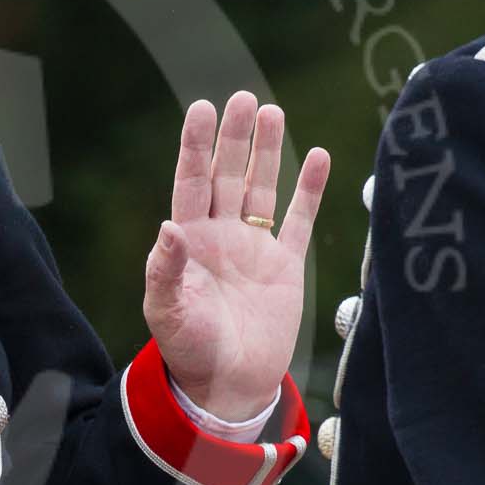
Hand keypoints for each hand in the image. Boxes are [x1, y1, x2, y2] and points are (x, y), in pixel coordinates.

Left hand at [145, 92, 329, 422]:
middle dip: (234, 138)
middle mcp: (220, 236)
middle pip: (227, 175)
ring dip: (267, 152)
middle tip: (242, 98)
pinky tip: (318, 156)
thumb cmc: (188, 349)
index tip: (202, 110)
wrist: (227, 386)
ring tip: (271, 112)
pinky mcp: (285, 266)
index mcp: (188, 241)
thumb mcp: (166, 311)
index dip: (196, 147)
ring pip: (261, 188)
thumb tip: (168, 227)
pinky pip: (299, 220)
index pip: (191, 182)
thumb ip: (165, 270)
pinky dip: (309, 190)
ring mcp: (254, 247)